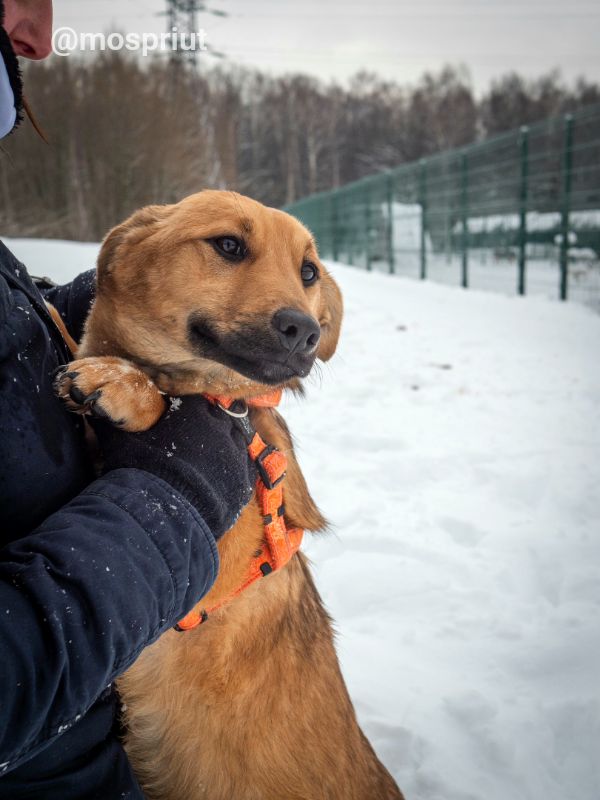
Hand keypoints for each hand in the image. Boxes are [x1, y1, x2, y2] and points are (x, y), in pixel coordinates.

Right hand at [91, 395, 255, 539]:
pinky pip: (243, 472)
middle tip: (193, 446)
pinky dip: (231, 475)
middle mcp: (222, 427)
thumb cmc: (140, 471)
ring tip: (205, 466)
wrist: (163, 515)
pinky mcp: (244, 483)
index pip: (196, 404)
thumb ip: (113, 417)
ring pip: (234, 445)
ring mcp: (236, 455)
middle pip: (219, 421)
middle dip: (208, 430)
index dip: (188, 415)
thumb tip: (89, 398)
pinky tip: (216, 483)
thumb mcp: (121, 439)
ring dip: (222, 450)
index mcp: (196, 410)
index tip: (180, 427)